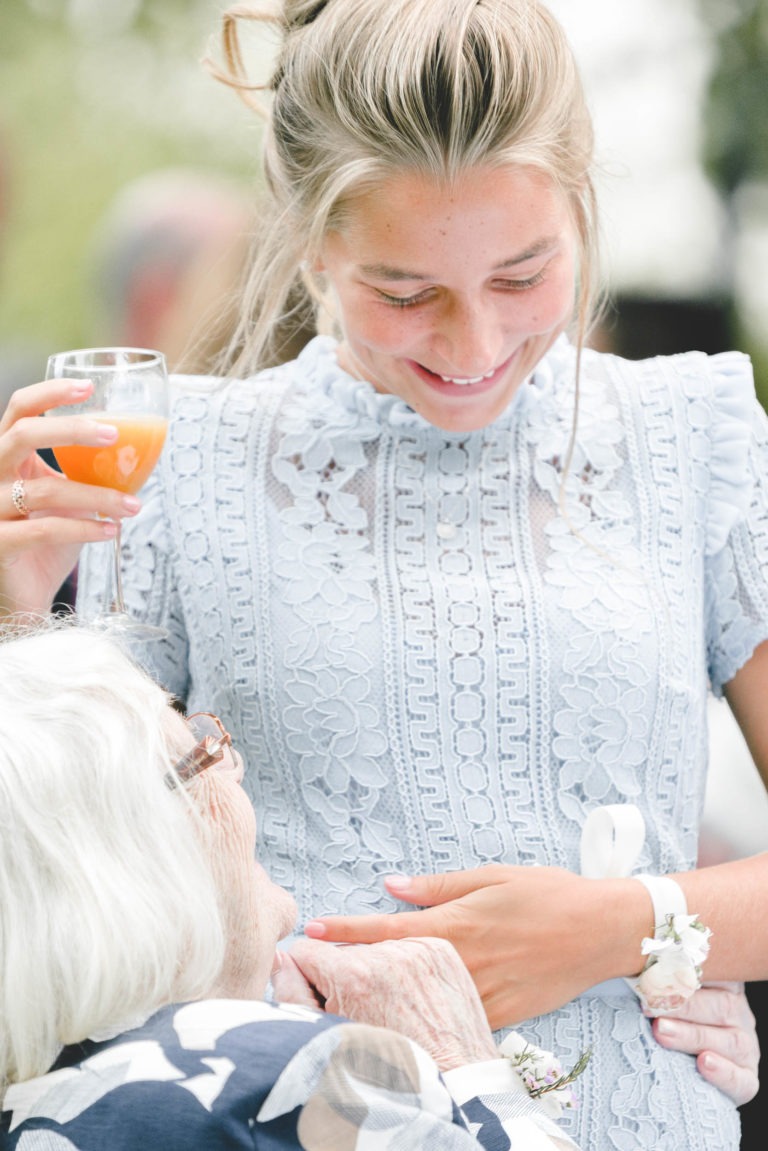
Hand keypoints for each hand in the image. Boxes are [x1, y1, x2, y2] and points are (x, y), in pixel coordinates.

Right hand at [0, 380, 138, 615]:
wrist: (24, 596)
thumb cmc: (47, 543)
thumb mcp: (69, 500)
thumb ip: (88, 474)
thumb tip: (140, 451)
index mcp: (8, 459)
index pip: (19, 410)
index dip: (50, 393)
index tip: (88, 387)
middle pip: (21, 435)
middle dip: (71, 429)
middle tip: (114, 433)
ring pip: (45, 490)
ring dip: (98, 496)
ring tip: (133, 506)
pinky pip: (44, 529)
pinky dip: (84, 529)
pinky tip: (111, 531)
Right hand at [274, 937, 497, 1070]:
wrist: (452, 1089)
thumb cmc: (390, 1079)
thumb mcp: (326, 1042)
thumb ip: (292, 994)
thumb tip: (281, 959)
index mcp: (353, 975)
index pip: (306, 949)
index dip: (308, 979)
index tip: (323, 1002)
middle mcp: (387, 954)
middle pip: (341, 951)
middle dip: (343, 977)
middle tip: (363, 1017)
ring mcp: (418, 949)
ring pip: (374, 948)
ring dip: (374, 971)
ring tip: (391, 1012)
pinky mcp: (441, 951)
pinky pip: (405, 946)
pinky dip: (403, 968)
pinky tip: (410, 1001)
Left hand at [305, 865, 646, 1028]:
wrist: (603, 932)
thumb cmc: (549, 894)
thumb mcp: (493, 875)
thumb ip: (439, 885)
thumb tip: (392, 885)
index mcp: (459, 924)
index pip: (388, 931)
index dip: (347, 932)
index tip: (312, 931)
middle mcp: (465, 964)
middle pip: (397, 973)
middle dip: (354, 970)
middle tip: (313, 967)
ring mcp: (483, 995)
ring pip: (422, 1001)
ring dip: (385, 996)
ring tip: (347, 991)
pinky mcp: (502, 1016)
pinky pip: (456, 1018)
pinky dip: (428, 1014)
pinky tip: (407, 1011)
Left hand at [650, 982, 758, 1105]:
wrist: (692, 1066)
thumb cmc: (674, 1019)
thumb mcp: (672, 996)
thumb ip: (662, 983)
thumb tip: (631, 969)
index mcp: (725, 985)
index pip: (713, 975)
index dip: (684, 973)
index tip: (653, 972)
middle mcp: (738, 1013)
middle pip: (719, 1006)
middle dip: (683, 1007)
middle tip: (651, 1007)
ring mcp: (746, 1047)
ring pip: (729, 1041)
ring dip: (692, 1036)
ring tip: (661, 1032)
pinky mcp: (747, 1079)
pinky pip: (740, 1078)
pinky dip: (723, 1072)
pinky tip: (704, 1063)